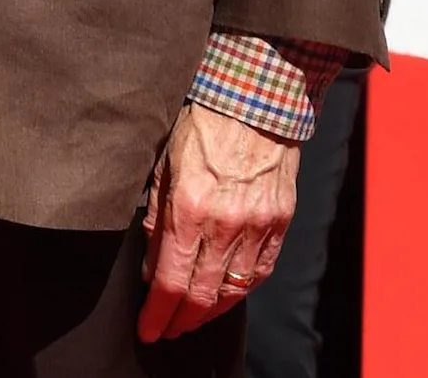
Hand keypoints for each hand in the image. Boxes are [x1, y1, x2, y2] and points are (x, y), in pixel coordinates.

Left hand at [136, 102, 302, 341]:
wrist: (255, 98)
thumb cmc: (202, 125)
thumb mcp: (163, 167)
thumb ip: (157, 220)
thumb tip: (152, 266)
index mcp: (190, 208)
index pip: (171, 282)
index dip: (157, 314)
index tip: (148, 329)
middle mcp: (226, 223)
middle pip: (201, 295)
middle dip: (180, 321)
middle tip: (167, 329)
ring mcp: (258, 225)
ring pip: (233, 290)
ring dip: (210, 312)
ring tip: (192, 318)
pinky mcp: (280, 222)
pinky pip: (261, 271)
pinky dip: (241, 290)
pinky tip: (225, 295)